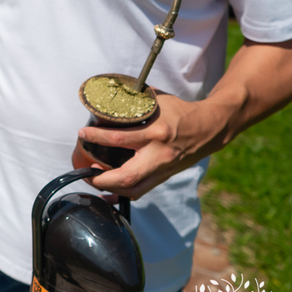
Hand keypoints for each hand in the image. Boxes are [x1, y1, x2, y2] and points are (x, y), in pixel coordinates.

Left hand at [79, 91, 226, 198]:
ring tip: (93, 180)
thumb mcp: (157, 102)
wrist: (209, 128)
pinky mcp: (165, 176)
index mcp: (156, 133)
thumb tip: (108, 97)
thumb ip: (134, 103)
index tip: (82, 134)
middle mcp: (159, 155)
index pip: (120, 138)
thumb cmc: (180, 112)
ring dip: (110, 189)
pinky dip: (123, 194)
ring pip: (134, 189)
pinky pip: (142, 191)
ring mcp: (163, 169)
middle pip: (127, 176)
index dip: (97, 137)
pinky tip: (109, 193)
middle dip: (101, 179)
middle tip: (85, 172)